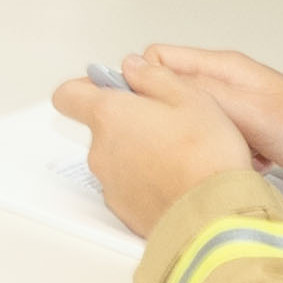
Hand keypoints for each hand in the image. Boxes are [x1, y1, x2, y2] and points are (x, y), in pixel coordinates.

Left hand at [53, 51, 264, 233]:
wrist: (214, 215)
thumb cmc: (205, 156)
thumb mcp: (190, 97)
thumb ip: (153, 76)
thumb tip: (133, 67)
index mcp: (109, 115)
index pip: (68, 95)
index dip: (87, 87)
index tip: (113, 86)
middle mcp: (100, 150)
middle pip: (100, 127)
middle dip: (127, 121)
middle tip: (165, 121)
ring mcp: (110, 183)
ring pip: (116, 157)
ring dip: (138, 151)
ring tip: (179, 154)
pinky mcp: (123, 209)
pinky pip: (128, 186)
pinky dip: (146, 180)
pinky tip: (177, 179)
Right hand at [133, 45, 282, 192]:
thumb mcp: (246, 110)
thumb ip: (194, 90)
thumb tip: (139, 69)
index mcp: (223, 68)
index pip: (156, 60)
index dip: (142, 84)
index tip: (141, 113)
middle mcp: (227, 83)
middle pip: (173, 94)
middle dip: (172, 119)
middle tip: (184, 142)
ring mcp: (239, 107)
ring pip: (193, 120)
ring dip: (200, 141)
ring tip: (221, 154)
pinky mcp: (250, 131)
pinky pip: (216, 140)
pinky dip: (223, 154)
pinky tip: (242, 164)